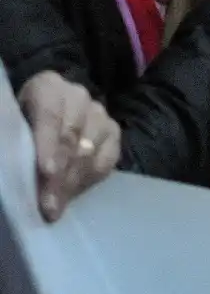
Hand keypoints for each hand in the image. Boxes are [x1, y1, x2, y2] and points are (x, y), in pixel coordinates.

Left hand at [17, 71, 120, 221]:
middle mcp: (78, 96)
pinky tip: (73, 195)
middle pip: (72, 136)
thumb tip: (11, 163)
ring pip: (91, 150)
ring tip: (57, 206)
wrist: (46, 117)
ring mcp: (99, 113)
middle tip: (48, 205)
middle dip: (59, 174)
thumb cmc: (22, 123)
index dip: (48, 144)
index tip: (46, 172)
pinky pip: (107, 159)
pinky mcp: (113, 131)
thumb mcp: (12, 124)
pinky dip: (90, 180)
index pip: (50, 114)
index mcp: (47, 87)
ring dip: (73, 182)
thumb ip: (13, 139)